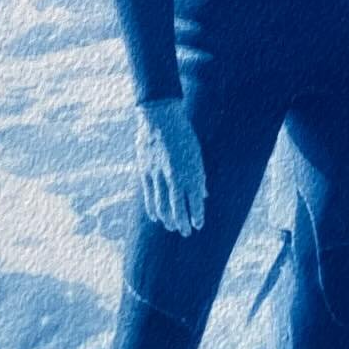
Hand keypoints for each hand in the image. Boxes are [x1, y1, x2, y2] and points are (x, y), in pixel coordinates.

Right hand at [136, 100, 206, 235]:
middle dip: (182, 222)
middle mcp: (174, 175)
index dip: (196, 215)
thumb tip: (204, 195)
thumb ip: (199, 175)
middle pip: (178, 207)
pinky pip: (148, 195)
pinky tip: (156, 216)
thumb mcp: (196, 153)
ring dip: (167, 218)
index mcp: (190, 170)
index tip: (199, 225)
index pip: (194, 200)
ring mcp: (158, 174)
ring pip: (161, 204)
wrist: (160, 116)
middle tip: (186, 232)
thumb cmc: (183, 133)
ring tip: (171, 227)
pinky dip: (152, 208)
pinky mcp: (145, 171)